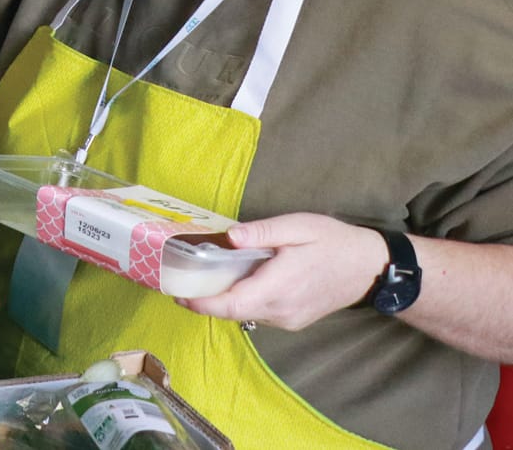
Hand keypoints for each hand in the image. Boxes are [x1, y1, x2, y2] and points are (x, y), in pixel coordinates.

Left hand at [178, 213, 388, 332]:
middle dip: (203, 300)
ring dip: (222, 300)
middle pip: (232, 312)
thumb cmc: (332, 242)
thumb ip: (263, 232)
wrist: (370, 267)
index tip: (176, 293)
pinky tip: (233, 281)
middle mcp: (281, 310)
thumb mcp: (298, 226)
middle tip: (178, 281)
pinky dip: (240, 300)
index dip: (201, 303)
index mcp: (279, 287)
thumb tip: (230, 237)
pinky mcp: (292, 320)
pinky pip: (258, 313)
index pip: (232, 304)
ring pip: (244, 314)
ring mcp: (288, 319)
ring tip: (200, 277)